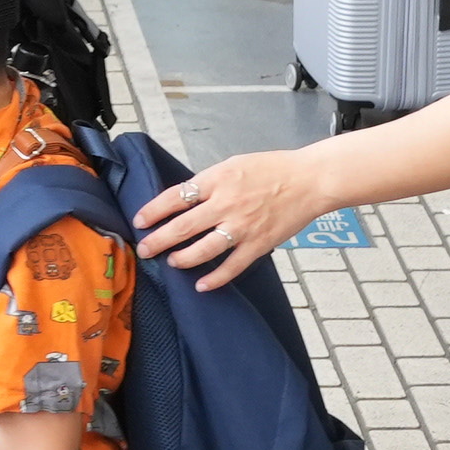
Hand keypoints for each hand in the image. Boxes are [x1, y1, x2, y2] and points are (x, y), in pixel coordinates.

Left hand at [136, 148, 335, 288]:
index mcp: (218, 180)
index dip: (154, 210)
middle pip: (183, 226)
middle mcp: (227, 203)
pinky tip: (201, 285)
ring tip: (171, 263)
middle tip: (144, 249)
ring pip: (203, 249)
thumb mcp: (234, 164)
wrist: (309, 180)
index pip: (176, 196)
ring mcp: (242, 226)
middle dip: (159, 240)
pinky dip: (215, 278)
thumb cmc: (273, 169)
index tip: (139, 220)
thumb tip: (184, 200)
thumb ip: (210, 182)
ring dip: (182, 259)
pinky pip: (232, 266)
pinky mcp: (258, 244)